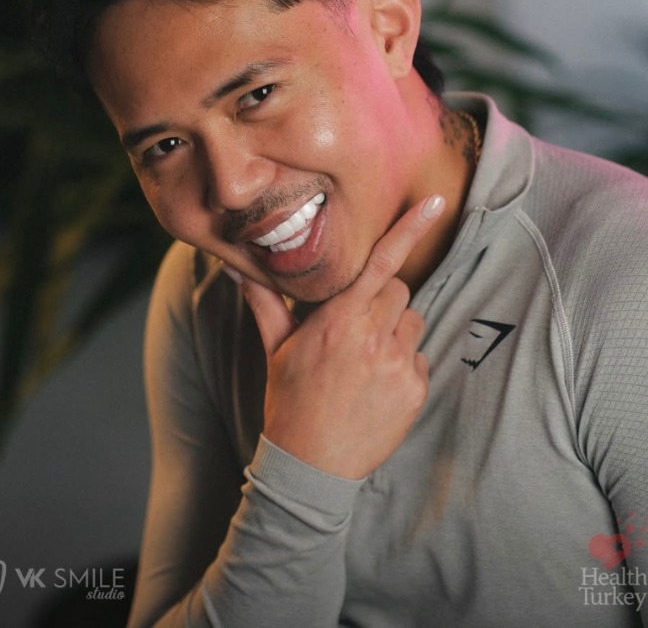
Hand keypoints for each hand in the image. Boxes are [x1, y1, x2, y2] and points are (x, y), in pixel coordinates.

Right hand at [240, 195, 444, 479]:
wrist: (311, 465)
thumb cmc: (290, 400)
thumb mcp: (276, 348)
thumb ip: (264, 302)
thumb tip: (234, 269)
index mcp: (339, 319)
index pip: (381, 263)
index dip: (408, 229)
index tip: (434, 203)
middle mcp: (373, 336)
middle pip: (399, 289)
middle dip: (383, 298)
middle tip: (358, 324)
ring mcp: (398, 364)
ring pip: (412, 321)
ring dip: (395, 330)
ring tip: (366, 358)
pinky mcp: (415, 390)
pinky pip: (419, 357)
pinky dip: (403, 363)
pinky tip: (377, 384)